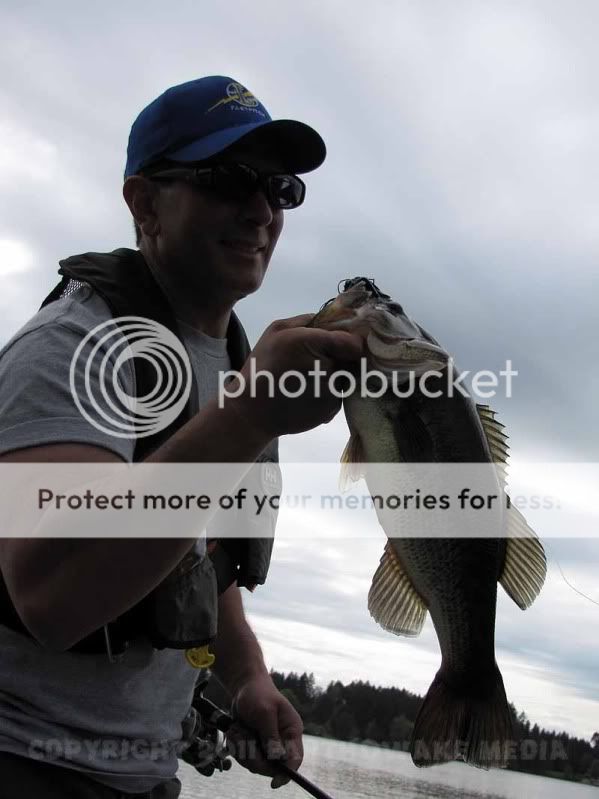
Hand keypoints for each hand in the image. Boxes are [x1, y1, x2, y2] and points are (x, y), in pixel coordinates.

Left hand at [226, 672, 302, 787]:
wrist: (243, 686)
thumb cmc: (258, 693)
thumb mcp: (265, 712)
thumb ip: (270, 735)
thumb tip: (276, 758)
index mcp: (291, 731)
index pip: (295, 759)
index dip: (287, 773)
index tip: (274, 783)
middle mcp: (281, 741)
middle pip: (271, 766)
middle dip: (254, 756)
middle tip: (243, 739)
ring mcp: (267, 744)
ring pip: (255, 763)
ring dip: (242, 749)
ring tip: (238, 730)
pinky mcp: (254, 745)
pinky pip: (244, 758)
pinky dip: (237, 747)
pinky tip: (235, 731)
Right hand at [228, 314, 362, 437]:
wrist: (253, 411)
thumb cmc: (262, 367)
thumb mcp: (277, 331)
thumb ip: (307, 320)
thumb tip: (332, 319)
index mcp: (313, 343)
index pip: (353, 343)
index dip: (350, 342)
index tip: (341, 343)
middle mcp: (327, 368)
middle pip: (352, 360)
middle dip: (340, 358)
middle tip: (317, 363)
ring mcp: (331, 392)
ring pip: (346, 378)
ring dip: (335, 376)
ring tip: (308, 380)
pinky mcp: (331, 411)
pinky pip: (339, 396)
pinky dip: (328, 393)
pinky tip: (307, 394)